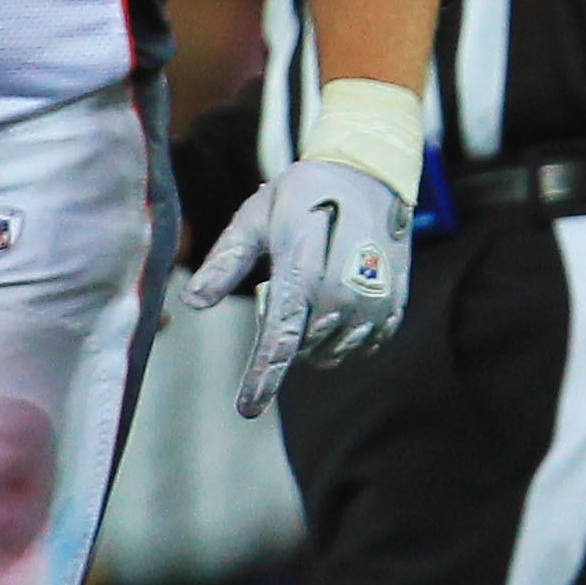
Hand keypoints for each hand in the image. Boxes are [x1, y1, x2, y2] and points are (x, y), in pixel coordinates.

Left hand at [187, 158, 408, 414]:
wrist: (370, 175)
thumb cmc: (305, 193)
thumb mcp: (257, 217)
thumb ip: (226, 262)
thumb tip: (192, 302)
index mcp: (303, 273)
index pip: (280, 339)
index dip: (262, 378)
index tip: (247, 409)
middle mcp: (344, 295)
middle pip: (301, 348)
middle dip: (284, 331)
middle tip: (284, 283)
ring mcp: (374, 303)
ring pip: (331, 352)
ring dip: (313, 336)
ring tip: (314, 287)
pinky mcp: (394, 306)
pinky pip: (362, 346)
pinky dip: (343, 336)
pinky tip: (338, 303)